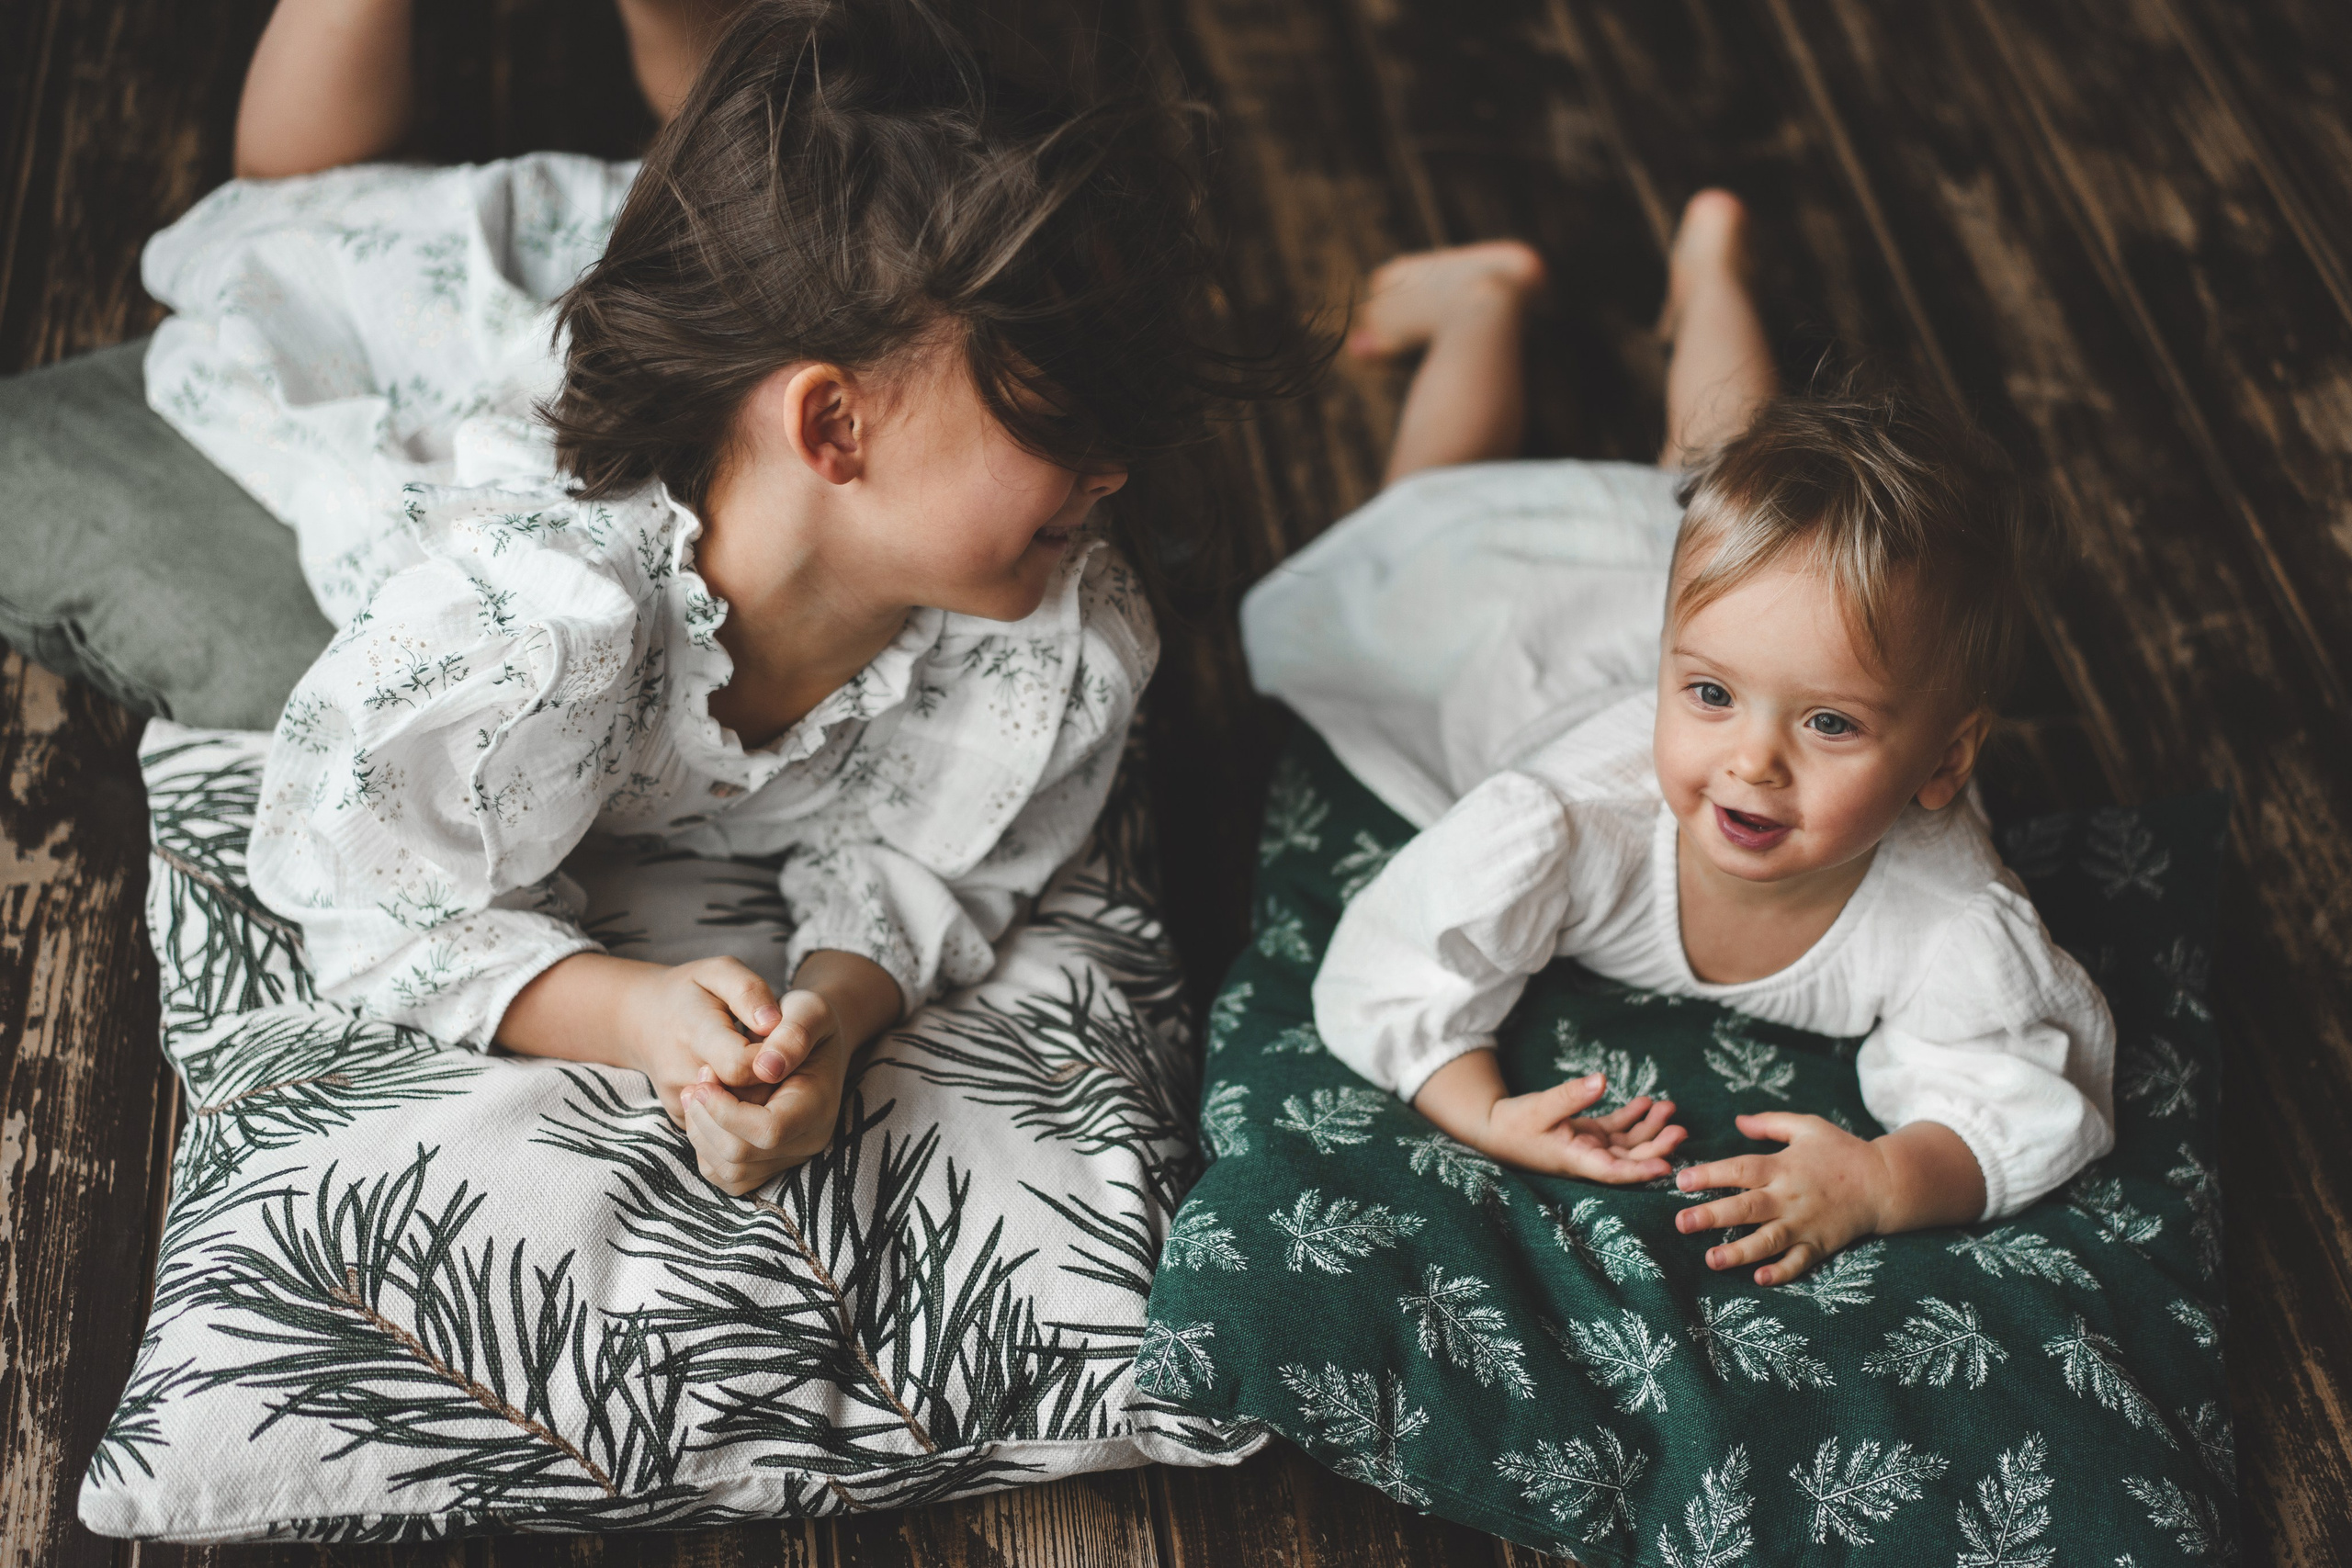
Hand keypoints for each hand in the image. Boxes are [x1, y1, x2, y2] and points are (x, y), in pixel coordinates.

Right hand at [609, 956, 818, 1123]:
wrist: (643, 1020)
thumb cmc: (691, 992)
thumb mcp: (719, 972)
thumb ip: (749, 991)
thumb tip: (772, 1024)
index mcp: (692, 1031)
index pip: (741, 1064)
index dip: (771, 1057)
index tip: (777, 1042)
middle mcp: (679, 1072)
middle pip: (743, 1096)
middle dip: (770, 1080)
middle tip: (773, 1055)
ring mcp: (678, 1100)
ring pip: (736, 1117)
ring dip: (759, 1096)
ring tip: (758, 1067)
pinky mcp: (681, 1118)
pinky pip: (725, 1126)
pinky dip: (743, 1109)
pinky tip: (744, 1084)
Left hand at [680, 989, 850, 1194]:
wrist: (812, 1041)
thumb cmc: (805, 1021)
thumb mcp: (807, 1010)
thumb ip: (793, 1034)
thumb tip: (767, 1068)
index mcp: (818, 1107)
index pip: (768, 1131)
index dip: (727, 1111)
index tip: (705, 1076)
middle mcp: (807, 1141)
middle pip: (742, 1156)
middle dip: (707, 1119)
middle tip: (698, 1080)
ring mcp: (788, 1158)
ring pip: (729, 1172)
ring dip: (701, 1134)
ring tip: (697, 1093)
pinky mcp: (768, 1164)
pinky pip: (726, 1177)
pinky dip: (706, 1149)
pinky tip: (705, 1114)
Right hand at [1414, 1051, 1687, 1182]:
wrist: (1493, 1129)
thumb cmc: (1512, 1124)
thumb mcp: (1540, 1107)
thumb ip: (1571, 1095)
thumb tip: (1602, 1080)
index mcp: (1576, 1159)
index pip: (1614, 1172)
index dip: (1641, 1171)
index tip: (1666, 1167)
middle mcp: (1588, 1158)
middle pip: (1630, 1158)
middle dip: (1657, 1145)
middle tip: (1680, 1128)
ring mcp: (1590, 1146)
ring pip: (1628, 1143)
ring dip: (1650, 1128)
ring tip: (1668, 1107)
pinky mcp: (1588, 1135)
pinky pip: (1617, 1129)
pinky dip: (1632, 1117)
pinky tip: (1646, 1103)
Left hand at [1674, 1112, 1887, 1284]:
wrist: (1884, 1182)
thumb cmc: (1842, 1151)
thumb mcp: (1807, 1127)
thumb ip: (1771, 1124)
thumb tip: (1737, 1120)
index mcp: (1783, 1166)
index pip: (1740, 1170)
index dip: (1710, 1175)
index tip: (1681, 1181)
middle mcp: (1790, 1196)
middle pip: (1747, 1207)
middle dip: (1712, 1216)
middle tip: (1681, 1224)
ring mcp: (1805, 1223)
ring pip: (1768, 1240)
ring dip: (1739, 1251)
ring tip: (1711, 1260)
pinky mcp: (1820, 1244)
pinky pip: (1799, 1262)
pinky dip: (1781, 1272)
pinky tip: (1760, 1279)